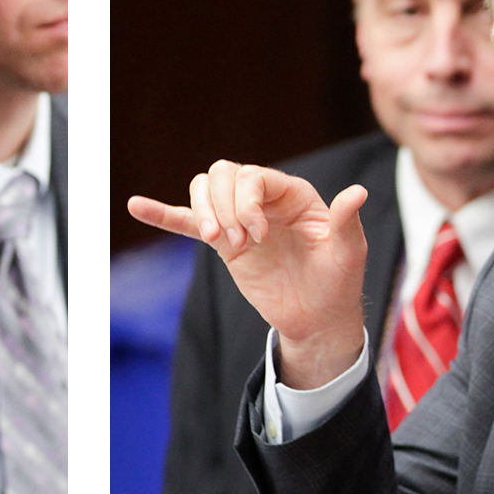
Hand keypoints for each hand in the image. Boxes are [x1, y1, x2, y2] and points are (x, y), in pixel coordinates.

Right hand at [129, 161, 367, 388]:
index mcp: (292, 194)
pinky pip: (187, 223)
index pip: (255, 176)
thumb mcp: (347, 253)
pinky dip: (163, 214)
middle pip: (223, 174)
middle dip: (222, 204)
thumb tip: (357, 193)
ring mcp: (240, 219)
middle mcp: (263, 199)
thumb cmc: (338, 283)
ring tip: (217, 241)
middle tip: (237, 241)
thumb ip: (346, 222)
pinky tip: (137, 205)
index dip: (247, 200)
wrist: (319, 318)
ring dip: (202, 212)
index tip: (257, 237)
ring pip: (204, 191)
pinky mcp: (224, 244)